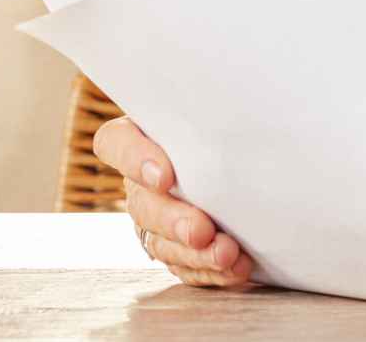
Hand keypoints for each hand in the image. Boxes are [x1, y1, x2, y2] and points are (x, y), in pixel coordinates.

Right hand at [93, 116, 252, 286]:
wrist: (251, 158)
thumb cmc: (232, 121)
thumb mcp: (219, 108)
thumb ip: (217, 108)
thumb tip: (247, 93)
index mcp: (143, 136)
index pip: (115, 142)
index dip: (134, 160)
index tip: (164, 175)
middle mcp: (142, 181)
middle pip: (142, 204)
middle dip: (173, 221)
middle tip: (201, 230)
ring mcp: (156, 218)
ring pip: (161, 242)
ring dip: (195, 254)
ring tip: (227, 255)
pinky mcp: (177, 248)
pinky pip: (185, 267)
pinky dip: (211, 271)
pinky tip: (236, 269)